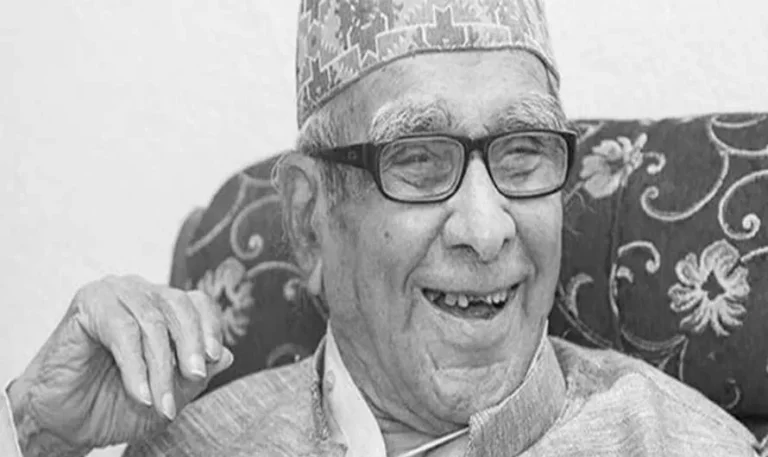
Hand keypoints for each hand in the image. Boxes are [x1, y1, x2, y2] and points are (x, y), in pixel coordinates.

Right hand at [7, 275, 233, 455]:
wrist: (66, 422)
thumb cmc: (115, 403)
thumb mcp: (169, 394)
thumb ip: (197, 374)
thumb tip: (229, 356)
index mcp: (164, 307)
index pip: (199, 303)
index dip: (211, 328)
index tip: (214, 359)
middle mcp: (142, 293)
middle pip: (180, 306)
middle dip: (191, 346)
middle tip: (194, 378)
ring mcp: (115, 294)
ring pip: (153, 321)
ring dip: (161, 366)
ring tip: (161, 401)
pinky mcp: (88, 304)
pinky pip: (123, 331)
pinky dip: (136, 366)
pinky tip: (140, 393)